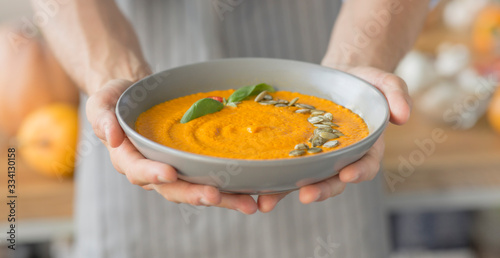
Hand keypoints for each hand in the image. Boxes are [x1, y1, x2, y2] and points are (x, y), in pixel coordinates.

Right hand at [86, 79, 258, 213]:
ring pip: (195, 190)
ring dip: (221, 199)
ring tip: (246, 204)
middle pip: (173, 189)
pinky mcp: (190, 166)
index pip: (138, 170)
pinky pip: (208, 178)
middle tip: (216, 196)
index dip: (153, 173)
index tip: (169, 173)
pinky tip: (251, 190)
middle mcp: (151, 172)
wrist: (137, 97)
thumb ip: (102, 117)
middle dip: (194, 194)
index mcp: (128, 159)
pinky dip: (229, 187)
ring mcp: (173, 171)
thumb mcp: (102, 102)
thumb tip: (112, 136)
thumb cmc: (117, 99)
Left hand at [257, 66, 411, 211]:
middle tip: (306, 195)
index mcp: (366, 147)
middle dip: (321, 189)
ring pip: (305, 179)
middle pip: (333, 180)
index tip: (348, 176)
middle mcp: (341, 158)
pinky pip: (285, 166)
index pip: (366, 165)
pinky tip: (255, 185)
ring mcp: (318, 157)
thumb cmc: (364, 82)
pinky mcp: (298, 151)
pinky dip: (271, 178)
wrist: (337, 77)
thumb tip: (404, 116)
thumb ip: (397, 95)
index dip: (359, 172)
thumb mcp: (385, 82)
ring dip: (287, 192)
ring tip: (267, 202)